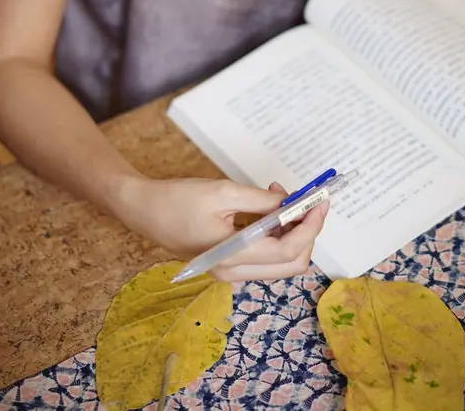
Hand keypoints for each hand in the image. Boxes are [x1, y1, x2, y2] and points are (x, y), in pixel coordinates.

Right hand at [117, 175, 327, 281]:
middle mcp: (234, 272)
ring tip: (281, 197)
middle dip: (307, 231)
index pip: (288, 250)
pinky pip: (265, 256)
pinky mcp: (228, 263)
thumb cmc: (178, 199)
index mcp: (233, 257)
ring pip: (281, 262)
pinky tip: (269, 208)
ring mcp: (231, 271)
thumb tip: (291, 204)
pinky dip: (277, 234)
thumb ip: (261, 201)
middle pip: (291, 263)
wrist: (144, 210)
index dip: (310, 226)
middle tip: (307, 200)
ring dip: (292, 231)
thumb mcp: (223, 191)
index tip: (320, 201)